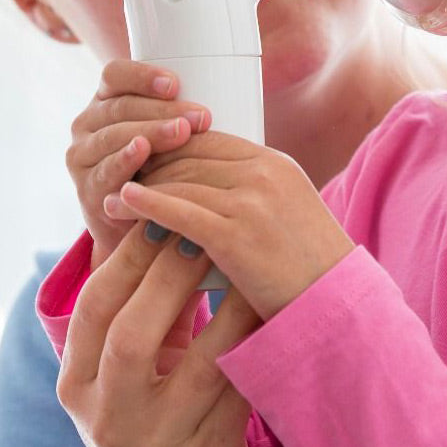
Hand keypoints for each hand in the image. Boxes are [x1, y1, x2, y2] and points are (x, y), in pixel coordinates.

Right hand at [56, 219, 258, 446]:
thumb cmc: (157, 394)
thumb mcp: (135, 357)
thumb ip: (147, 302)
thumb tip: (170, 215)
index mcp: (78, 384)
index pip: (93, 308)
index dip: (126, 258)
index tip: (160, 214)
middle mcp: (110, 416)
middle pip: (131, 336)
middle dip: (168, 276)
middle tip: (202, 232)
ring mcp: (160, 440)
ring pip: (198, 367)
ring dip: (227, 307)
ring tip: (247, 262)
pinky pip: (241, 389)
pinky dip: (257, 344)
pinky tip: (272, 308)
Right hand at [65, 60, 211, 264]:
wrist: (141, 223)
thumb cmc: (165, 167)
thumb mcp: (171, 134)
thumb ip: (183, 114)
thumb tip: (232, 93)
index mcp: (108, 100)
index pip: (116, 75)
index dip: (142, 75)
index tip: (176, 83)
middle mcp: (89, 123)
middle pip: (121, 107)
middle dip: (162, 110)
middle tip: (200, 116)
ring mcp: (83, 156)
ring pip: (112, 136)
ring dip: (150, 133)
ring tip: (181, 132)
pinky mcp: (86, 189)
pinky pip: (104, 171)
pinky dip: (124, 161)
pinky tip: (142, 152)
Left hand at [104, 133, 354, 320]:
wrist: (334, 306)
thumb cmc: (307, 269)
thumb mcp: (287, 214)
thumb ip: (252, 196)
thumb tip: (207, 192)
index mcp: (277, 164)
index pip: (210, 141)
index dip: (172, 149)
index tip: (145, 165)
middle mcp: (266, 174)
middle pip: (191, 157)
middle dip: (151, 167)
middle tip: (118, 181)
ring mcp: (253, 202)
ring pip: (181, 182)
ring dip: (140, 187)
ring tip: (111, 201)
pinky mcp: (237, 235)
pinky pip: (180, 212)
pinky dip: (146, 204)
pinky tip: (122, 204)